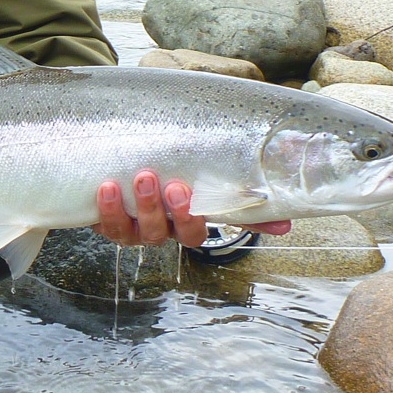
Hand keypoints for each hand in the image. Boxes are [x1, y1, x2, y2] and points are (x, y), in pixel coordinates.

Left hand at [92, 170, 292, 246]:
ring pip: (134, 231)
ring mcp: (132, 227)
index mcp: (186, 222)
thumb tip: (287, 223)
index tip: (192, 194)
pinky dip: (106, 208)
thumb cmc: (172, 170)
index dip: (195, 219)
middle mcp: (160, 229)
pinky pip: (105, 224)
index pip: (198, 231)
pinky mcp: (105, 219)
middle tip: (170, 185)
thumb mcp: (206, 180)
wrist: (120, 159)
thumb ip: (244, 199)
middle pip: (167, 233)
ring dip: (138, 206)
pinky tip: (107, 186)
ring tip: (140, 177)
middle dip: (169, 212)